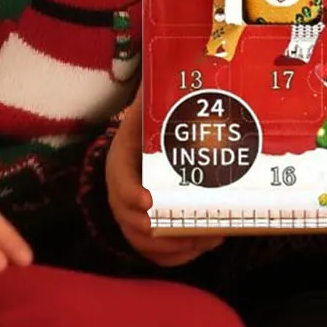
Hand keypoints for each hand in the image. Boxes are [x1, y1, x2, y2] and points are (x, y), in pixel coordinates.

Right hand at [107, 100, 225, 267]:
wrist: (153, 124)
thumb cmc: (158, 113)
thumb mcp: (155, 99)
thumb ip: (164, 91)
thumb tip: (190, 71)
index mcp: (121, 158)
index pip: (118, 182)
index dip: (129, 194)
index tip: (149, 201)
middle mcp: (121, 189)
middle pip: (131, 222)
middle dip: (162, 234)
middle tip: (195, 232)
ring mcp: (131, 210)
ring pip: (143, 242)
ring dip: (174, 248)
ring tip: (207, 240)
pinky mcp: (147, 223)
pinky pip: (153, 250)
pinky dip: (175, 255)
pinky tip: (201, 248)